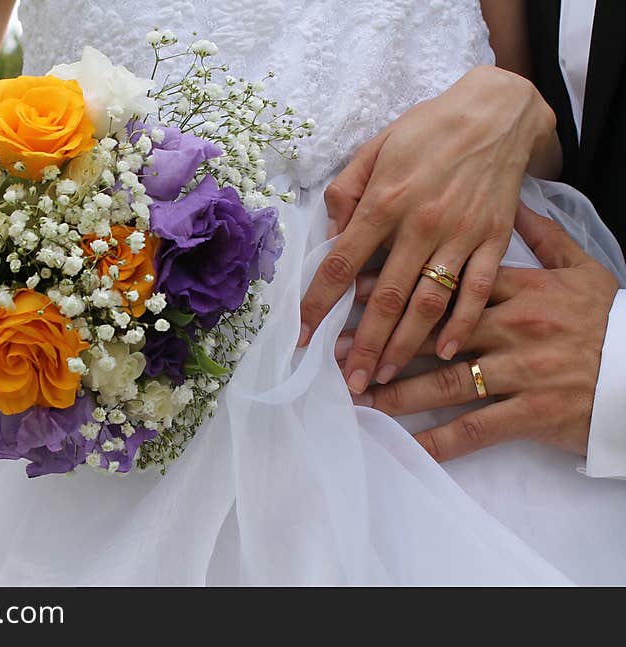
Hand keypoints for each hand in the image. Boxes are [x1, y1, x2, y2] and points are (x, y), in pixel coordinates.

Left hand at [299, 65, 557, 396]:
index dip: (318, 304)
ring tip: (385, 377)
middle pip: (384, 297)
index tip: (302, 337)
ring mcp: (460, 236)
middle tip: (349, 381)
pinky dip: (462, 324)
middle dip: (364, 345)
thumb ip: (346, 191)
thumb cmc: (427, 129)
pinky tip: (444, 352)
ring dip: (405, 346)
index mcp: (384, 202)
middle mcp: (420, 224)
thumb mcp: (375, 148)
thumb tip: (329, 233)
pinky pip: (478, 290)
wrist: (497, 112)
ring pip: (428, 303)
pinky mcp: (493, 240)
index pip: (341, 265)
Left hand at [354, 205, 618, 460]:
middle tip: (336, 348)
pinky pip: (474, 428)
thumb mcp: (584, 269)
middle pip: (432, 332)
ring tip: (355, 393)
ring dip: (395, 391)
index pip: (445, 282)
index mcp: (519, 289)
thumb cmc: (610, 319)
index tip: (355, 291)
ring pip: (443, 382)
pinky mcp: (531, 412)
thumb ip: (545, 236)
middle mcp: (512, 327)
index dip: (398, 285)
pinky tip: (401, 445)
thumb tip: (517, 203)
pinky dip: (436, 440)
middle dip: (380, 340)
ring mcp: (520, 371)